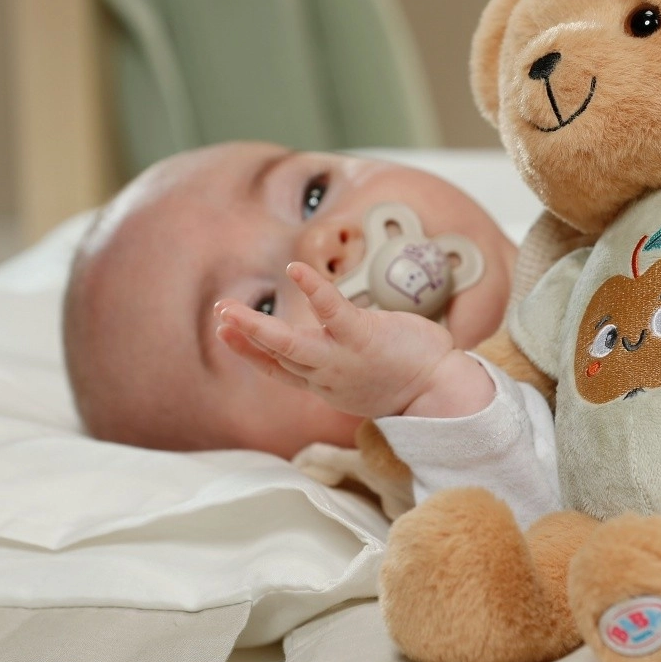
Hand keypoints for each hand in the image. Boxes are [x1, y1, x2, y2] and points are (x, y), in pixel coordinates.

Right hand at [215, 263, 493, 419]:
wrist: (441, 392)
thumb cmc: (408, 378)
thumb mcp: (364, 379)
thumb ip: (341, 363)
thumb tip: (334, 341)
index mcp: (324, 382)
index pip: (279, 368)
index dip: (249, 352)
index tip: (224, 333)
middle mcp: (326, 375)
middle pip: (276, 359)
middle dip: (244, 340)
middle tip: (218, 316)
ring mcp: (341, 358)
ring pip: (290, 345)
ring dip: (257, 329)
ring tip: (229, 310)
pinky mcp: (362, 337)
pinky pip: (331, 312)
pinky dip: (313, 290)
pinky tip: (295, 269)